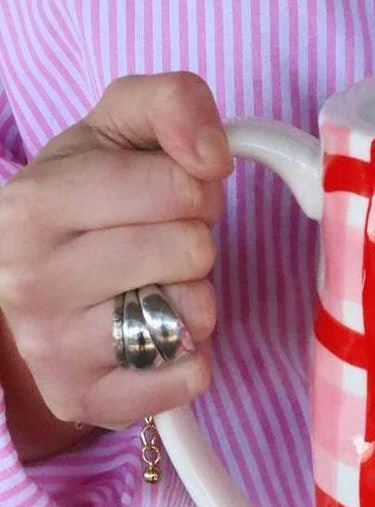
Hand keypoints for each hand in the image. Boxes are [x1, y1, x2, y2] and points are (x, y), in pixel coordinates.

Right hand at [0, 72, 232, 460]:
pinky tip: (161, 340)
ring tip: (158, 292)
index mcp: (35, 203)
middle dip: (195, 244)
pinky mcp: (89, 400)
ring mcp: (55, 348)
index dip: (195, 189)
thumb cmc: (88, 209)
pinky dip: (193, 360)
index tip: (170, 199)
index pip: (176, 186)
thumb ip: (168, 105)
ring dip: (195, 302)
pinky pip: (188, 377)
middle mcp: (31, 279)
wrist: (39, 294)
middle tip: (165, 250)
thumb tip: (212, 151)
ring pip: (192, 316)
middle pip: (189, 250)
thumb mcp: (116, 135)